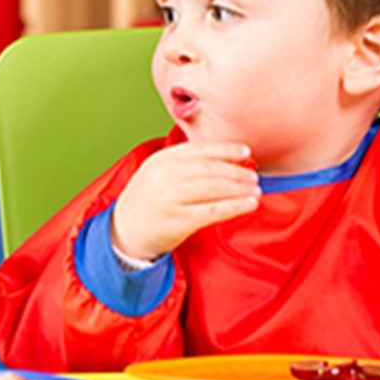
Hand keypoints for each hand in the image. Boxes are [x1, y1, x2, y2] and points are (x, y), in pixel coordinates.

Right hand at [112, 142, 259, 260]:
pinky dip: (235, 206)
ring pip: (214, 188)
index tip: (246, 150)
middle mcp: (165, 176)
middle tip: (253, 175)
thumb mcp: (157, 172)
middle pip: (210, 169)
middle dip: (237, 171)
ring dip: (239, 188)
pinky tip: (249, 204)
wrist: (123, 231)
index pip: (199, 150)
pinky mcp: (179, 220)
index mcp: (161, 160)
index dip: (225, 149)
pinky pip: (214, 210)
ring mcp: (171, 198)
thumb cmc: (147, 201)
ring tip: (255, 189)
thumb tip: (223, 158)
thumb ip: (183, 163)